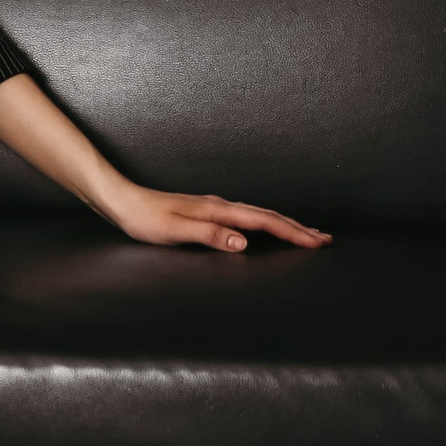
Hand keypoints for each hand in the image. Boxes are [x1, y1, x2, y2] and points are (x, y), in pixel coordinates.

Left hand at [107, 187, 330, 253]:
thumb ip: (210, 235)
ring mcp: (214, 207)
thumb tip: (244, 244)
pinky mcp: (206, 212)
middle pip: (267, 216)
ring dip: (284, 225)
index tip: (317, 242)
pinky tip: (263, 229)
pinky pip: (245, 218)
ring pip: (258, 216)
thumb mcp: (176, 231)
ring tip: (304, 233)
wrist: (121, 201)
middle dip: (297, 228)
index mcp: (218, 210)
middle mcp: (220, 205)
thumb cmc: (144, 218)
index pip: (264, 222)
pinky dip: (264, 224)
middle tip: (324, 239)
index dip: (292, 233)